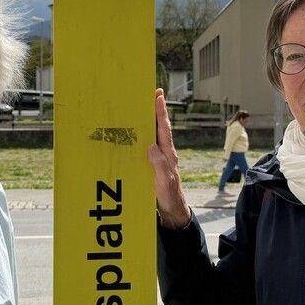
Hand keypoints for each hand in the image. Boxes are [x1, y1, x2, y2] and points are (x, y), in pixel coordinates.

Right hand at [147, 88, 189, 228]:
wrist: (172, 210)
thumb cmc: (170, 196)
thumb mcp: (165, 181)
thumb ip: (159, 165)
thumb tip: (151, 146)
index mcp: (168, 153)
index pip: (164, 128)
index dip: (160, 112)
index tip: (158, 95)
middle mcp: (163, 152)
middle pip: (159, 127)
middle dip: (155, 110)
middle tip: (150, 93)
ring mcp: (158, 158)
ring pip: (152, 135)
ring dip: (147, 121)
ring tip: (139, 107)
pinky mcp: (152, 165)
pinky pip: (146, 146)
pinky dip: (141, 136)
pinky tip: (133, 134)